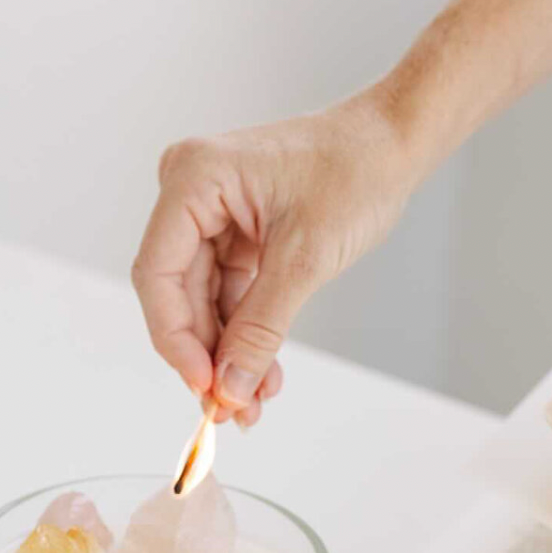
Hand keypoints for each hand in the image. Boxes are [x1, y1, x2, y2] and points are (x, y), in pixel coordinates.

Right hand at [131, 91, 413, 426]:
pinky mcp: (231, 232)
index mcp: (193, 179)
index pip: (157, 275)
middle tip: (231, 408)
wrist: (394, 143)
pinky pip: (225, 292)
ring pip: (200, 301)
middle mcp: (188, 192)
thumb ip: (260, 328)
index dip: (175, 339)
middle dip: (205, 354)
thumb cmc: (356, 172)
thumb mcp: (304, 259)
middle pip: (175, 293)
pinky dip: (243, 332)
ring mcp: (208, 213)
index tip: (204, 386)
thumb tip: (229, 390)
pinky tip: (262, 372)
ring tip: (253, 401)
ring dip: (226, 352)